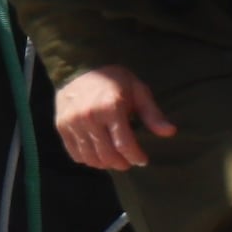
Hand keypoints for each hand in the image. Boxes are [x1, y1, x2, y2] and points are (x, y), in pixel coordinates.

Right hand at [54, 63, 175, 172]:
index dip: (136, 157)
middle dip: (122, 163)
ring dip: (105, 164)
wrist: (80, 68)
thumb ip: (153, 114)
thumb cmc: (115, 81)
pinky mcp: (61, 126)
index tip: (142, 160)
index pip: (124, 145)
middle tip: (128, 161)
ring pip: (91, 158)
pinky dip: (88, 159)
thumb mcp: (139, 91)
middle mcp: (89, 116)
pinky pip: (75, 154)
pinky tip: (98, 153)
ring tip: (114, 159)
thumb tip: (170, 132)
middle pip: (107, 155)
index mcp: (110, 107)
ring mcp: (72, 122)